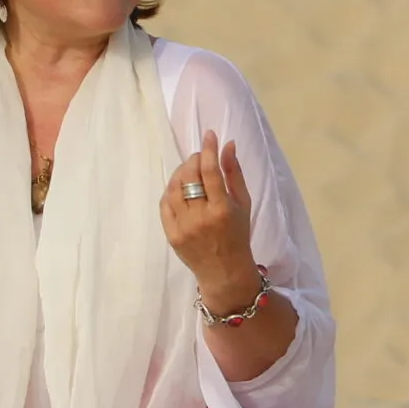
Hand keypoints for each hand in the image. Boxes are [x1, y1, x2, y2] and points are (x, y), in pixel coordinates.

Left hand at [161, 132, 256, 309]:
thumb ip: (234, 173)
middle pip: (189, 176)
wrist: (224, 271)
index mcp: (222, 210)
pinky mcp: (171, 234)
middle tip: (200, 156)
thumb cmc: (238, 235)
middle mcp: (200, 218)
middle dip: (194, 160)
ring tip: (189, 170)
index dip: (208, 150)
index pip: (210, 172)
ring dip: (180, 172)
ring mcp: (182, 227)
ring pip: (174, 188)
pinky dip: (171, 190)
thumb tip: (227, 145)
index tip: (209, 136)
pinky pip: (165, 204)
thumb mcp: (244, 204)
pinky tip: (179, 187)